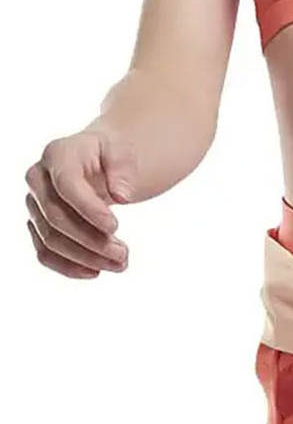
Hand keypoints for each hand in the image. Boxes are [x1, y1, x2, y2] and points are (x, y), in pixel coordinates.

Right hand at [24, 130, 135, 278]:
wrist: (104, 158)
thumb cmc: (116, 155)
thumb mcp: (126, 154)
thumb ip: (124, 171)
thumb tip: (120, 194)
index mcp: (60, 153)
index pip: (67, 185)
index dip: (89, 210)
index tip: (116, 227)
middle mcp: (39, 177)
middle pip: (56, 217)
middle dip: (91, 241)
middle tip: (124, 254)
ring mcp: (35, 202)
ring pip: (50, 239)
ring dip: (85, 257)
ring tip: (120, 262)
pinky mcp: (38, 224)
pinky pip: (45, 251)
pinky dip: (69, 265)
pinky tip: (95, 271)